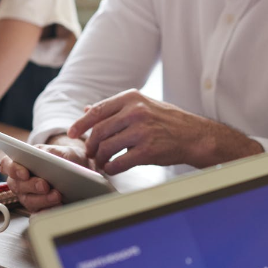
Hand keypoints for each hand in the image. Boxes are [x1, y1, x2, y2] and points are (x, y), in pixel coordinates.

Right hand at [0, 140, 88, 212]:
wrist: (76, 168)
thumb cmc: (62, 158)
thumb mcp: (58, 151)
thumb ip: (49, 153)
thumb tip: (46, 158)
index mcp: (20, 163)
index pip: (7, 165)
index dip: (13, 169)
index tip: (24, 173)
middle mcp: (20, 181)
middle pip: (18, 185)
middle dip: (32, 186)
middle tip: (44, 185)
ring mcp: (27, 196)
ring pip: (28, 200)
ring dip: (43, 199)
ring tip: (57, 195)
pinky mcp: (37, 208)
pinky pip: (38, 213)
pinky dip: (47, 211)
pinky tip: (57, 207)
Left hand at [67, 89, 214, 173]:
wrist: (195, 135)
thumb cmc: (169, 121)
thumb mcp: (143, 105)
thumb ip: (116, 108)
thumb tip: (88, 109)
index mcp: (132, 98)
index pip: (97, 110)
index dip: (81, 123)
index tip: (72, 133)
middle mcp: (136, 112)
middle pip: (99, 130)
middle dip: (90, 145)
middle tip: (90, 153)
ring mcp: (142, 131)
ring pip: (106, 147)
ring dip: (100, 158)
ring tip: (101, 162)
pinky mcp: (148, 150)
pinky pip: (119, 162)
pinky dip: (111, 168)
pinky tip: (112, 168)